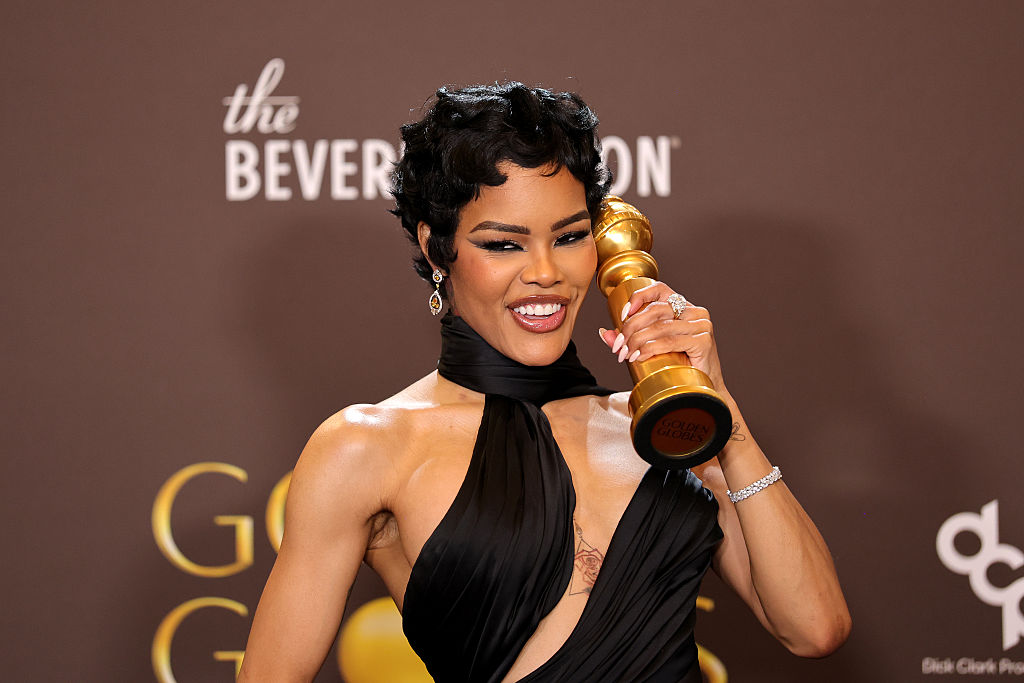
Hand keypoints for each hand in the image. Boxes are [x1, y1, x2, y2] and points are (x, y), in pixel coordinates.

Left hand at [597, 281, 727, 394]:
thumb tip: (605, 333)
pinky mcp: (703, 341)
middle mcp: (695, 312)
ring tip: (626, 355)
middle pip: (655, 309)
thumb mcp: (652, 347)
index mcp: (683, 307)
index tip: (622, 315)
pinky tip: (639, 356)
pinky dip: (650, 348)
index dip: (638, 297)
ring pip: (660, 326)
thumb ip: (630, 338)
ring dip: (637, 340)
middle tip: (619, 346)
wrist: (702, 390)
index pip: (659, 289)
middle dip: (631, 327)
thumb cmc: (678, 366)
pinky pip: (669, 341)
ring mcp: (701, 325)